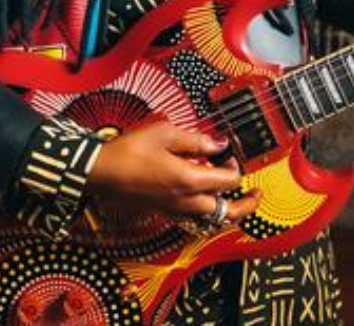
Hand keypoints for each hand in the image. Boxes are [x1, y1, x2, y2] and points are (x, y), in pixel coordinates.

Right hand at [86, 119, 260, 225]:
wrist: (98, 172)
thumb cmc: (128, 151)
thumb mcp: (165, 134)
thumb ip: (195, 140)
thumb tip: (218, 144)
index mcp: (189, 180)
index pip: (228, 181)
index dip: (236, 167)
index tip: (232, 154)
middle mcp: (185, 201)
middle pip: (226, 212)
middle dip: (245, 203)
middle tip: (255, 195)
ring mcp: (173, 209)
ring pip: (210, 219)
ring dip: (226, 211)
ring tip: (234, 200)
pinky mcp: (162, 211)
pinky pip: (192, 218)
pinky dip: (205, 211)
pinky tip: (202, 197)